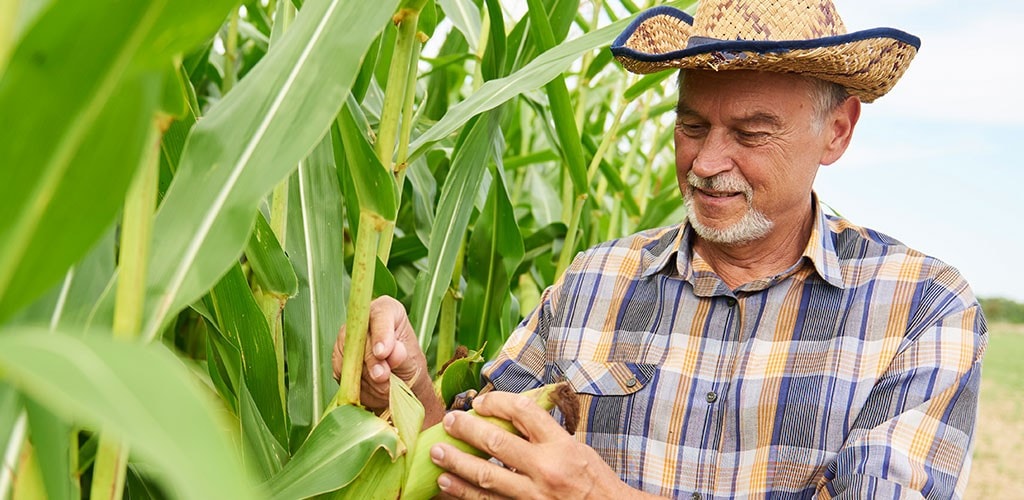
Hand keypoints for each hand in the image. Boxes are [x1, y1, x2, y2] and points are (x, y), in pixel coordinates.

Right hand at [332, 296, 441, 423]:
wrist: (399, 382)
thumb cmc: (408, 365)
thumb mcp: (412, 361)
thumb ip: (402, 357)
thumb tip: (392, 354)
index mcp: (387, 310)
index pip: (380, 315)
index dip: (380, 333)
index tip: (383, 353)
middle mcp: (363, 320)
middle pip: (360, 338)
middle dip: (371, 362)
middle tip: (383, 377)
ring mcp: (346, 338)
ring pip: (348, 358)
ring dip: (366, 378)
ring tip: (385, 388)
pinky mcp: (338, 358)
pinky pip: (341, 373)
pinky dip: (357, 386)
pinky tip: (372, 390)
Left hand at [430, 391, 638, 498]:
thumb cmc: (593, 481)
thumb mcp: (576, 448)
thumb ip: (545, 433)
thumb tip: (510, 415)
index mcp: (561, 446)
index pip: (523, 412)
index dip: (497, 402)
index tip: (480, 402)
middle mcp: (546, 469)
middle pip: (497, 443)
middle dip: (467, 430)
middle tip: (449, 420)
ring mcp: (533, 496)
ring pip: (486, 477)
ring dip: (457, 463)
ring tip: (436, 452)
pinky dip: (464, 493)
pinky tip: (447, 484)